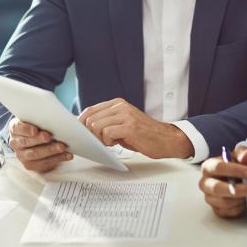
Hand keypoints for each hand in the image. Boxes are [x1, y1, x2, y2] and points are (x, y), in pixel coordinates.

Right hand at [7, 117, 72, 171]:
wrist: (35, 140)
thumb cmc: (36, 126)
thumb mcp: (35, 119)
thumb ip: (41, 116)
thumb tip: (57, 112)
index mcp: (15, 129)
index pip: (17, 128)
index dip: (26, 129)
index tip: (35, 130)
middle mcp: (16, 143)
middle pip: (26, 142)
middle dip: (39, 139)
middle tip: (49, 136)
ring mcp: (22, 156)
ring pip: (35, 154)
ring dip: (50, 150)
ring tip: (62, 147)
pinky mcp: (31, 165)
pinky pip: (44, 163)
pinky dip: (57, 158)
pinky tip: (67, 154)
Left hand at [78, 98, 194, 158]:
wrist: (165, 139)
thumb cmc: (143, 135)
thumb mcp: (122, 123)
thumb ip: (107, 121)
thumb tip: (86, 127)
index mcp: (117, 103)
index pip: (90, 110)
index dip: (82, 123)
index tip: (81, 133)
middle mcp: (120, 106)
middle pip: (90, 118)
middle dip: (91, 133)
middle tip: (102, 141)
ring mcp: (125, 115)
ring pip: (96, 125)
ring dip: (100, 138)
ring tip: (112, 141)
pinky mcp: (129, 126)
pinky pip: (106, 133)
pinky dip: (108, 142)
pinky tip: (117, 143)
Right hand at [199, 146, 246, 217]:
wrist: (234, 180)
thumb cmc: (235, 166)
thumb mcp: (238, 157)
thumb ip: (243, 155)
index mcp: (208, 167)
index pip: (218, 168)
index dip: (235, 170)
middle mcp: (204, 183)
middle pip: (217, 188)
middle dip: (237, 189)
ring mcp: (209, 197)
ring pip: (223, 202)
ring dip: (240, 199)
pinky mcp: (215, 209)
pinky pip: (227, 212)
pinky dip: (239, 208)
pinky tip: (245, 202)